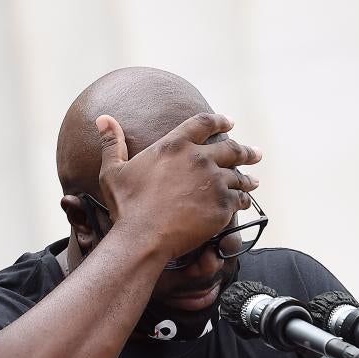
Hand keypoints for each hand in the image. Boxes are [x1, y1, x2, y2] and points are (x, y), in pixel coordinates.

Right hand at [95, 113, 260, 259]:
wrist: (143, 237)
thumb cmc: (126, 206)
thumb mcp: (112, 171)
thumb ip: (112, 143)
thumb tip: (103, 118)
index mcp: (174, 145)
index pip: (204, 123)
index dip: (220, 121)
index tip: (229, 123)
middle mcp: (199, 159)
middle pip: (231, 149)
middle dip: (245, 150)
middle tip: (255, 153)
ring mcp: (213, 182)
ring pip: (238, 175)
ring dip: (247, 177)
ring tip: (253, 181)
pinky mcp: (222, 205)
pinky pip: (239, 199)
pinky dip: (242, 199)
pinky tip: (244, 202)